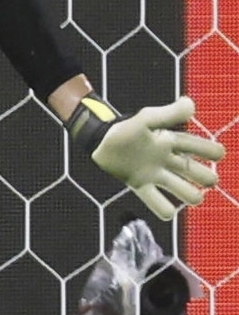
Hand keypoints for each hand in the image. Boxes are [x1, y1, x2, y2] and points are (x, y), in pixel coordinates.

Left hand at [89, 97, 223, 220]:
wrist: (99, 141)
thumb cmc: (125, 128)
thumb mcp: (146, 119)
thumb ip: (168, 113)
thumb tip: (191, 105)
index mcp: (172, 143)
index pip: (201, 147)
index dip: (211, 151)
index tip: (216, 155)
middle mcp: (169, 161)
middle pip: (200, 174)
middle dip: (205, 178)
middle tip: (202, 178)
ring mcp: (157, 175)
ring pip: (185, 191)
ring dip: (191, 195)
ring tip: (190, 194)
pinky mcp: (141, 186)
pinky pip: (158, 203)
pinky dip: (164, 209)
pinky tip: (168, 209)